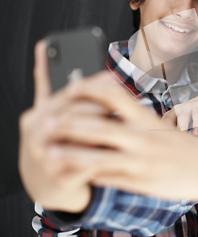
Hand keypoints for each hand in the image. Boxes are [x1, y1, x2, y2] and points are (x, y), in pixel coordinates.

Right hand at [18, 41, 108, 212]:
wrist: (47, 183)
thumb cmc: (58, 141)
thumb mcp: (55, 112)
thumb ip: (60, 86)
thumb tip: (60, 53)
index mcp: (38, 113)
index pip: (65, 94)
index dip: (91, 84)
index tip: (112, 76)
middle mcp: (36, 133)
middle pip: (70, 114)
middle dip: (98, 107)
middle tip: (121, 102)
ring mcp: (44, 157)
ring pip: (75, 139)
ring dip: (99, 131)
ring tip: (121, 124)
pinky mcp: (58, 179)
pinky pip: (82, 167)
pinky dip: (100, 158)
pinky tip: (117, 152)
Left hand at [43, 76, 197, 203]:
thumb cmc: (189, 146)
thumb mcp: (165, 127)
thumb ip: (140, 120)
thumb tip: (114, 111)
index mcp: (150, 119)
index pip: (116, 95)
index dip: (91, 88)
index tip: (72, 86)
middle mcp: (144, 137)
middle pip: (100, 125)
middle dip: (70, 123)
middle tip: (47, 120)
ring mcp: (143, 161)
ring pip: (99, 156)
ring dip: (71, 154)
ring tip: (50, 152)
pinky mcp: (143, 183)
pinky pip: (109, 179)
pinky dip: (87, 177)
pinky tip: (71, 176)